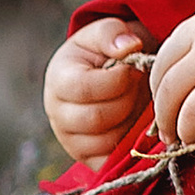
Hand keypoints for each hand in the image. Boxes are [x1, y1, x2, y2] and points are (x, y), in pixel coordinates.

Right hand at [45, 16, 152, 164]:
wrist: (108, 75)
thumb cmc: (106, 52)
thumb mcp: (107, 33)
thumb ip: (113, 33)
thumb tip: (128, 47)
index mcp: (58, 80)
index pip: (85, 89)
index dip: (117, 79)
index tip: (132, 68)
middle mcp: (57, 114)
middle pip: (96, 118)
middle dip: (126, 100)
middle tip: (136, 86)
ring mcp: (70, 140)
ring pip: (107, 141)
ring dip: (130, 121)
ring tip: (133, 101)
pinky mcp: (87, 159)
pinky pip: (111, 161)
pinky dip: (128, 146)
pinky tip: (133, 123)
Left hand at [149, 0, 194, 144]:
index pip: (171, 49)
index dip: (164, 79)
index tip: (168, 101)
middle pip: (163, 70)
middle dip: (160, 102)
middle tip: (165, 127)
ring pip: (170, 92)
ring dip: (168, 120)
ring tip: (175, 138)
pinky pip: (191, 111)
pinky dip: (187, 129)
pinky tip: (194, 139)